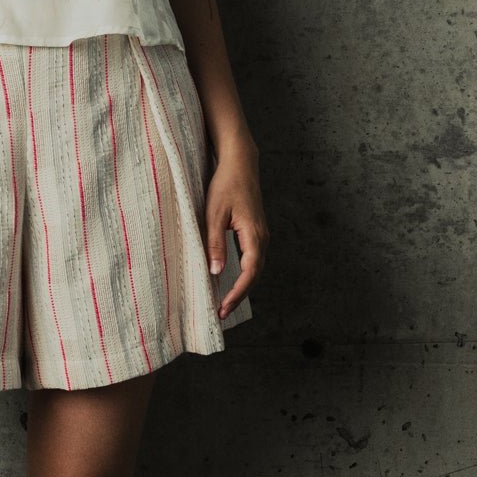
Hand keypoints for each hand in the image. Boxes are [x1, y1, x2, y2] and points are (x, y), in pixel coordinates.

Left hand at [205, 152, 267, 320]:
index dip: (237, 293)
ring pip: (254, 268)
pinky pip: (252, 259)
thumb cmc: (226, 185)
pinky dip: (244, 274)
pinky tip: (231, 281)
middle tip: (221, 313)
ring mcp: (261, 235)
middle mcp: (262, 238)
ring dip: (242, 287)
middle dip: (239, 296)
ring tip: (225, 303)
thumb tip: (215, 272)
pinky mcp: (256, 231)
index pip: (249, 273)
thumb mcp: (214, 214)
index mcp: (254, 235)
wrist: (240, 163)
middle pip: (254, 275)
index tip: (223, 308)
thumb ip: (215, 244)